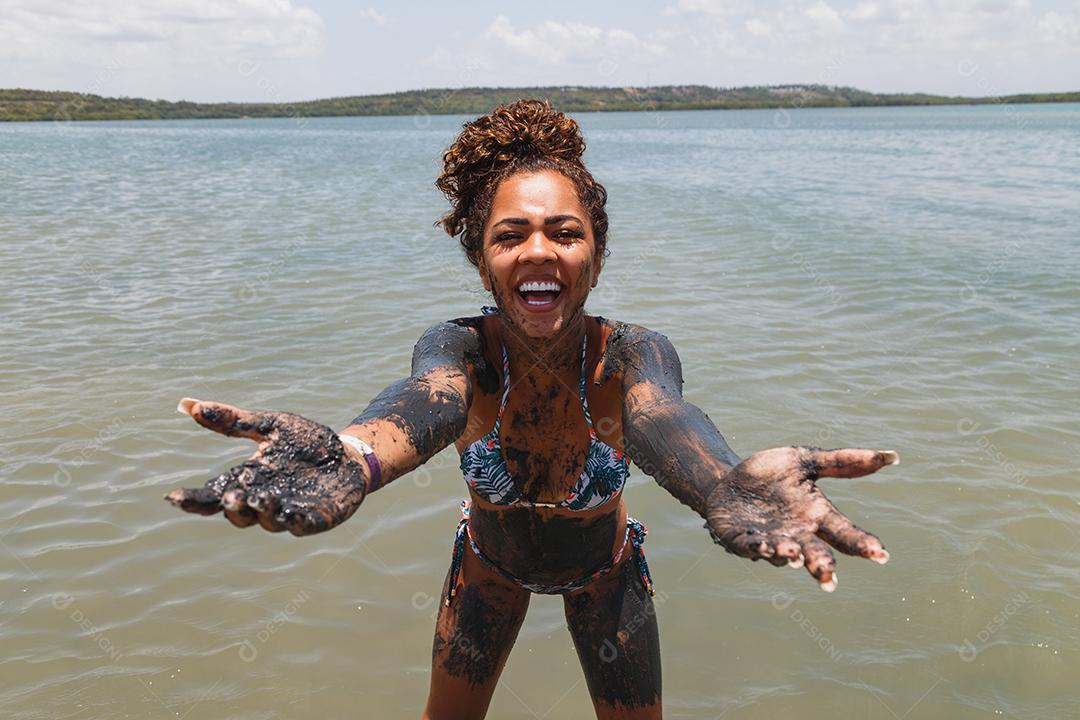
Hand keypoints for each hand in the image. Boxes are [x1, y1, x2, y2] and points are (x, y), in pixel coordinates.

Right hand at [164, 398, 366, 534]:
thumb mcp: (269, 426)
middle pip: (240, 514)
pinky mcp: (319, 517)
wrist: (348, 454)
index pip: (215, 493)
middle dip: (234, 507)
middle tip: (231, 497)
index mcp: (249, 480)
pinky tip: (295, 517)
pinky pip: (306, 525)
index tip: (174, 497)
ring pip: (270, 522)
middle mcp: (265, 501)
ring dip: (264, 512)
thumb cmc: (305, 443)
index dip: (194, 499)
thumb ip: (233, 421)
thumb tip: (187, 404)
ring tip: (261, 499)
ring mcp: (292, 512)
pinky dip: (299, 523)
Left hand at [704, 446, 897, 590]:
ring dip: (788, 555)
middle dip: (822, 563)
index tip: (880, 553)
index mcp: (816, 516)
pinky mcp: (739, 540)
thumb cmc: (772, 475)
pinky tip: (763, 547)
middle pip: (814, 552)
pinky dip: (756, 548)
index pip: (844, 532)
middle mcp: (796, 534)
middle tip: (830, 574)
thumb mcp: (806, 461)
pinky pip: (749, 547)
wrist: (729, 479)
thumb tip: (892, 456)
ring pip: (782, 553)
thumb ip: (843, 462)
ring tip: (796, 555)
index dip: (862, 543)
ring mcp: (768, 539)